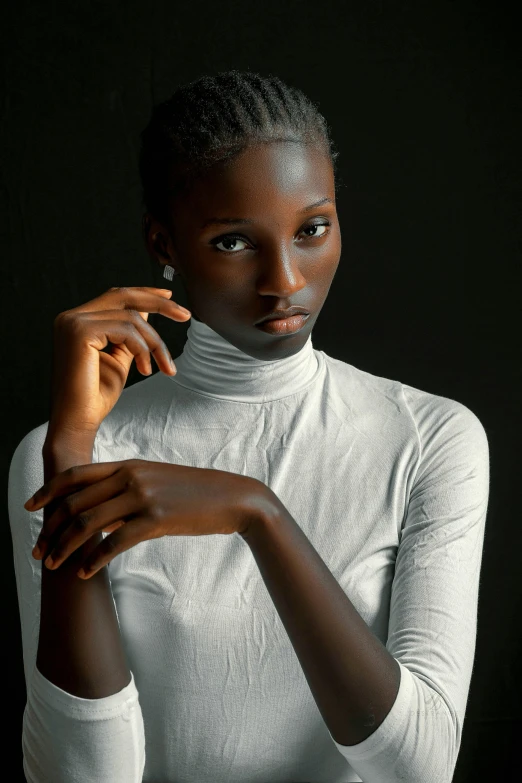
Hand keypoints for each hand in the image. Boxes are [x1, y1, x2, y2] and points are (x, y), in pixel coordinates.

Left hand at [25, 459, 263, 578]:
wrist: (232, 498)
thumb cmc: (194, 493)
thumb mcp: (156, 482)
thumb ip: (126, 491)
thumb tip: (100, 514)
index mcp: (128, 464)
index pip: (76, 475)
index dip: (48, 491)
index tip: (30, 508)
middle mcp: (130, 476)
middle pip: (76, 501)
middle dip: (51, 528)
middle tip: (39, 550)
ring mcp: (143, 497)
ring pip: (89, 523)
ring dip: (65, 547)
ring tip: (53, 565)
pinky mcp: (156, 520)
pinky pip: (115, 542)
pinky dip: (95, 559)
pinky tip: (85, 572)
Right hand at [47, 286, 190, 439]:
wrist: (77, 422)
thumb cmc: (96, 396)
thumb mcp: (119, 358)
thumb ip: (130, 335)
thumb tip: (146, 313)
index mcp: (77, 321)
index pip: (115, 297)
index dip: (145, 294)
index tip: (170, 298)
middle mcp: (71, 317)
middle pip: (123, 296)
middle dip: (158, 303)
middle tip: (185, 315)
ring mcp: (73, 322)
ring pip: (131, 318)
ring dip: (154, 343)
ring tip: (163, 366)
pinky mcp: (80, 332)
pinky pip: (126, 331)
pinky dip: (143, 350)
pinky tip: (145, 371)